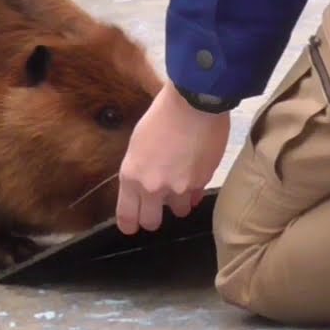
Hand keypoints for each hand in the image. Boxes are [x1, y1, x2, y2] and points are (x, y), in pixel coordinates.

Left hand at [116, 84, 229, 234]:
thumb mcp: (138, 143)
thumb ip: (139, 170)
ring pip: (178, 211)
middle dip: (154, 217)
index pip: (127, 215)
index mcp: (132, 175)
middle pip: (152, 222)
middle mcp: (153, 187)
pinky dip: (194, 191)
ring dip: (178, 202)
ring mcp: (179, 187)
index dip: (130, 224)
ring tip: (180, 183)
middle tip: (158, 208)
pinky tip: (193, 175)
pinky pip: (196, 198)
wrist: (194, 103)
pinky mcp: (201, 183)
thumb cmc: (162, 115)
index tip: (132, 227)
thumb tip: (146, 187)